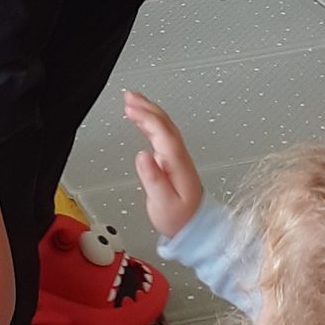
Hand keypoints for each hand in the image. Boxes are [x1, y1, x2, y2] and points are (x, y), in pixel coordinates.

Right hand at [124, 90, 205, 238]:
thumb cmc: (179, 218)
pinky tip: (141, 120)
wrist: (195, 228)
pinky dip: (151, 123)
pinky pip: (162, 134)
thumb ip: (153, 179)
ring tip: (131, 101)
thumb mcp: (163, 203)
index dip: (147, 117)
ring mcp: (178, 157)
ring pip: (164, 127)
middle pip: (165, 124)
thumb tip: (142, 156)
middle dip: (147, 107)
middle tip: (129, 96)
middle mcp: (179, 157)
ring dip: (149, 111)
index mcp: (177, 163)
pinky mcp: (173, 161)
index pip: (163, 133)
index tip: (131, 108)